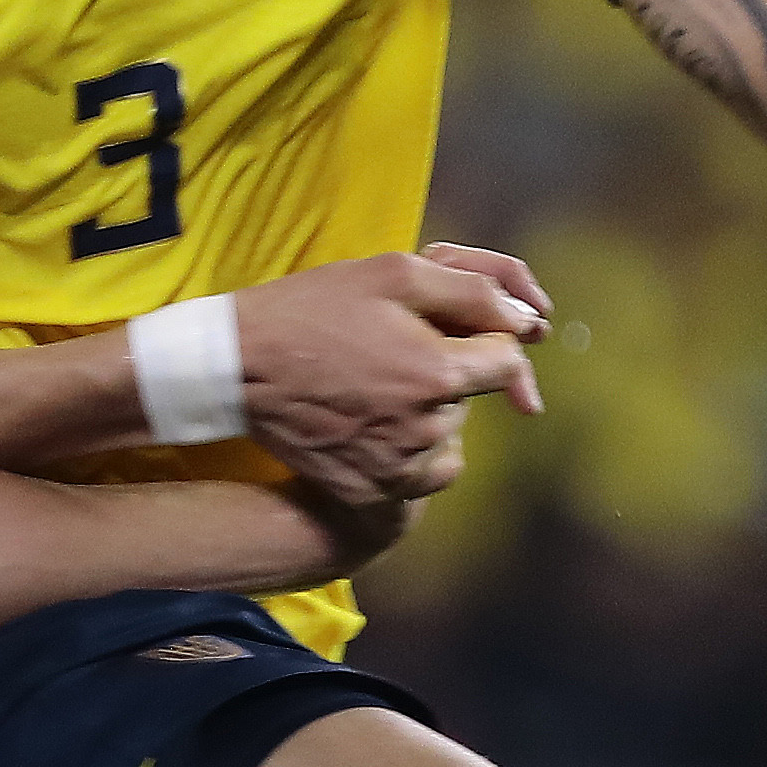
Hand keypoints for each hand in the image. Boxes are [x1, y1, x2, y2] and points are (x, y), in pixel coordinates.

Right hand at [235, 245, 546, 505]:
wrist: (238, 368)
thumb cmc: (314, 309)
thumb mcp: (395, 274)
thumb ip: (474, 292)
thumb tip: (528, 323)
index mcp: (439, 373)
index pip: (508, 359)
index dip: (491, 337)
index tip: (469, 332)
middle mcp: (427, 428)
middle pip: (473, 397)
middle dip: (451, 370)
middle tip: (396, 350)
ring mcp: (399, 467)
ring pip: (449, 437)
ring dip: (430, 411)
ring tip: (378, 385)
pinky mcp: (373, 492)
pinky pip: (424, 476)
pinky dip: (414, 453)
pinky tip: (376, 425)